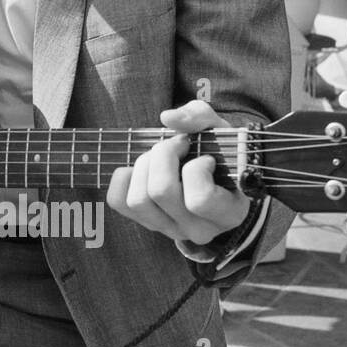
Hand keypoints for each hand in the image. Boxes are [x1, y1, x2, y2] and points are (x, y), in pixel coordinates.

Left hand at [107, 99, 250, 245]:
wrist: (213, 176)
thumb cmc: (219, 153)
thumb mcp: (220, 131)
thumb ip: (200, 117)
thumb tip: (167, 118)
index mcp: (227, 213)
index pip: (201, 199)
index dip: (196, 169)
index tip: (205, 156)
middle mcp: (199, 229)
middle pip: (162, 192)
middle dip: (163, 156)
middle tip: (176, 146)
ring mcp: (170, 229)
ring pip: (138, 200)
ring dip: (144, 166)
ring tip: (159, 157)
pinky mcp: (146, 222)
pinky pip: (118, 201)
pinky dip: (124, 178)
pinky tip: (142, 169)